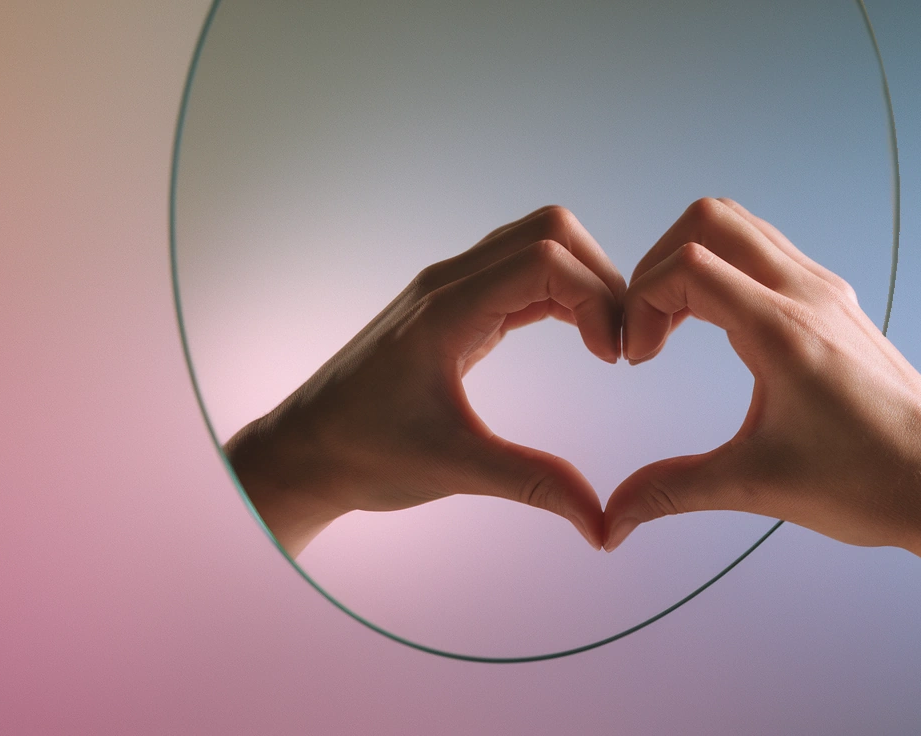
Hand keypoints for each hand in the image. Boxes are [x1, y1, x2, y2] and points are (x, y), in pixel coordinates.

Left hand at [226, 205, 624, 556]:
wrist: (303, 452)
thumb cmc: (364, 455)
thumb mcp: (456, 470)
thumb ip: (535, 485)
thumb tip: (602, 526)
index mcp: (446, 309)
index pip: (546, 258)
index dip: (597, 298)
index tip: (614, 359)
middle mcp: (448, 283)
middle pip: (551, 231)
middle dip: (601, 277)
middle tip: (618, 344)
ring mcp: (449, 289)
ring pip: (538, 243)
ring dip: (583, 281)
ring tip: (604, 343)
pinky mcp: (454, 306)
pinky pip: (521, 273)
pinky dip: (560, 294)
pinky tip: (578, 339)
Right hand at [603, 197, 920, 551]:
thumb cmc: (869, 483)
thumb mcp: (756, 486)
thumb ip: (672, 491)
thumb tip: (612, 519)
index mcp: (783, 331)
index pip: (687, 266)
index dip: (640, 303)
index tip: (636, 359)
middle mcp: (808, 294)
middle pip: (710, 220)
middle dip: (657, 265)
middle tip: (646, 328)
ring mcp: (828, 293)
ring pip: (743, 228)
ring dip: (693, 261)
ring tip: (674, 328)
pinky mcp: (838, 304)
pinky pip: (769, 253)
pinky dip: (727, 270)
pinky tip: (719, 329)